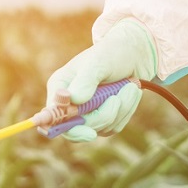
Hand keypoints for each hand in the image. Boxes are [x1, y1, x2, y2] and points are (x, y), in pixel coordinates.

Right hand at [46, 19, 159, 143]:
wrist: (133, 55)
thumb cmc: (111, 54)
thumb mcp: (98, 62)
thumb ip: (85, 81)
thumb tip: (74, 100)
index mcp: (60, 88)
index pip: (54, 117)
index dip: (67, 128)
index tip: (88, 133)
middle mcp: (69, 104)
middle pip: (80, 129)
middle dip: (103, 115)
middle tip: (117, 98)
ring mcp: (86, 115)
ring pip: (101, 128)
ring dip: (120, 109)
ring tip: (129, 87)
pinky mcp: (103, 121)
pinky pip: (114, 127)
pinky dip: (126, 111)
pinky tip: (129, 93)